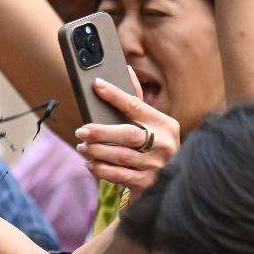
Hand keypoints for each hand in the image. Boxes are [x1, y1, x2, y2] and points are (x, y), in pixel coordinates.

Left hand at [74, 66, 179, 199]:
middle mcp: (163, 144)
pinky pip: (119, 175)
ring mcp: (156, 165)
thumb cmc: (154, 145)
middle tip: (81, 130)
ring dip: (96, 151)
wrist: (172, 180)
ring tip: (82, 147)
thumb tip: (125, 70)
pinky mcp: (148, 183)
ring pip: (120, 156)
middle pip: (128, 135)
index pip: (136, 106)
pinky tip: (90, 163)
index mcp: (165, 124)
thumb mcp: (152, 124)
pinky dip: (100, 169)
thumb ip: (136, 101)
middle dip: (101, 132)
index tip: (97, 85)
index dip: (115, 95)